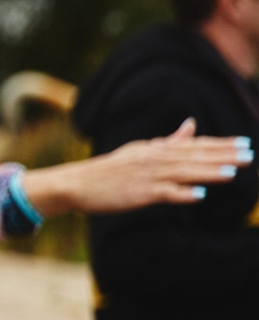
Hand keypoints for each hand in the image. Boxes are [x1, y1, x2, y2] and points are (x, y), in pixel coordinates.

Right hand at [20, 119, 250, 216]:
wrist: (78, 184)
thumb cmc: (109, 169)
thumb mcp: (140, 149)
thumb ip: (169, 140)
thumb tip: (192, 124)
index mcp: (158, 149)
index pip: (195, 145)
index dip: (221, 144)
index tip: (244, 143)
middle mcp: (155, 159)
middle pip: (194, 157)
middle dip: (223, 156)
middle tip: (248, 155)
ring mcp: (148, 176)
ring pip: (183, 173)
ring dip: (208, 172)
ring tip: (232, 173)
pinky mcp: (138, 194)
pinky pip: (163, 194)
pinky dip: (181, 194)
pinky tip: (198, 195)